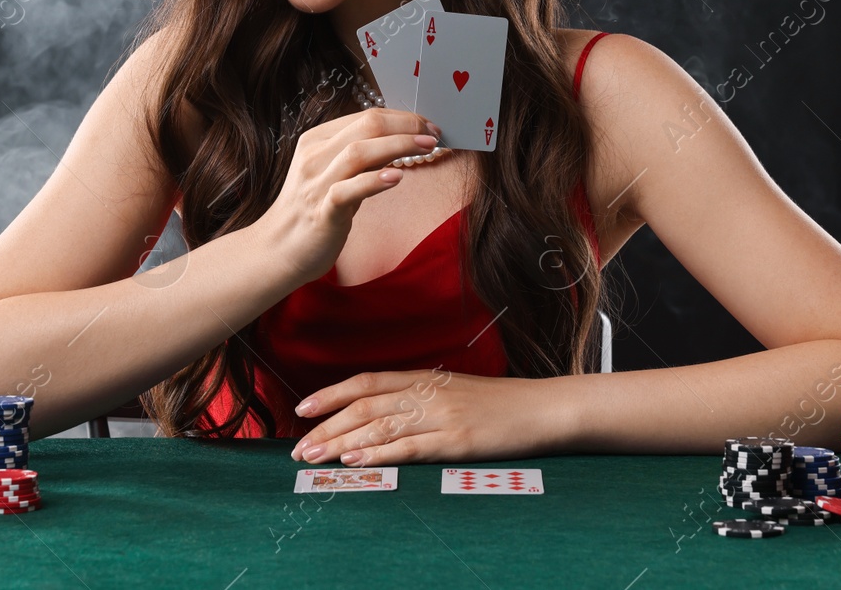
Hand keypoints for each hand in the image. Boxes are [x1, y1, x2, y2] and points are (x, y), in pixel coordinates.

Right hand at [261, 108, 442, 280]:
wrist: (278, 250)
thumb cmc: (312, 210)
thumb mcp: (334, 174)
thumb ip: (362, 158)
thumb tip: (401, 142)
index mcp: (317, 141)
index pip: (366, 117)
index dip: (403, 118)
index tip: (428, 127)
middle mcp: (314, 157)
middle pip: (366, 127)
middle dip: (406, 126)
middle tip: (434, 134)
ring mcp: (316, 184)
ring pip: (358, 152)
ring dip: (398, 145)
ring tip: (427, 147)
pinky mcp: (321, 212)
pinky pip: (347, 191)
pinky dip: (373, 181)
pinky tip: (397, 177)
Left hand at [288, 369, 554, 466]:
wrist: (542, 409)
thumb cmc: (498, 404)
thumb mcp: (453, 390)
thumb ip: (419, 395)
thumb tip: (381, 410)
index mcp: (424, 378)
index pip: (366, 382)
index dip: (331, 394)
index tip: (302, 409)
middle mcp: (427, 393)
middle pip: (365, 406)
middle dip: (327, 427)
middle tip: (298, 447)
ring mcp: (441, 417)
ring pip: (380, 426)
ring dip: (342, 443)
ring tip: (315, 457)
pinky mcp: (456, 441)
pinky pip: (410, 447)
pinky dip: (379, 454)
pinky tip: (357, 461)